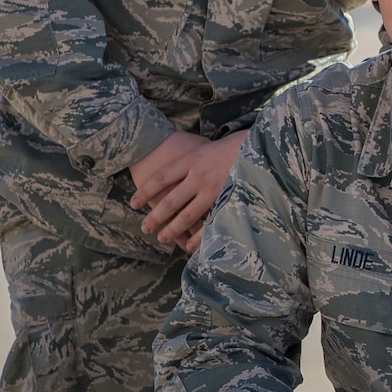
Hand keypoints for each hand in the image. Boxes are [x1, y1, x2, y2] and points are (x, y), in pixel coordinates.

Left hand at [129, 131, 247, 251]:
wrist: (257, 146)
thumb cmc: (229, 147)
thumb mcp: (203, 147)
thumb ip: (188, 159)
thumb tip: (167, 171)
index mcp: (190, 160)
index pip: (160, 178)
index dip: (145, 191)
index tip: (134, 204)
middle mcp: (199, 176)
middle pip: (170, 200)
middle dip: (155, 217)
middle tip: (145, 228)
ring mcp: (213, 189)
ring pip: (186, 214)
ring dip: (172, 229)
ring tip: (161, 237)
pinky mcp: (227, 200)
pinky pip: (208, 222)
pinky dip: (198, 236)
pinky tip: (188, 245)